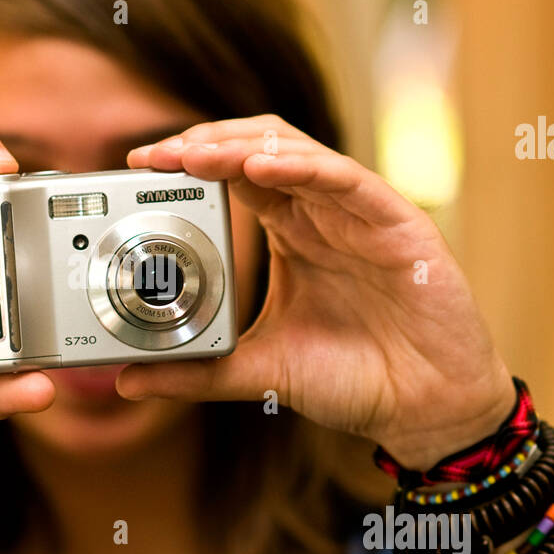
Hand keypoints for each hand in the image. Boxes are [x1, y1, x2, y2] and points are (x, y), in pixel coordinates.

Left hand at [116, 114, 514, 469]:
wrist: (425, 411)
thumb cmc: (356, 379)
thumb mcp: (259, 371)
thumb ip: (196, 372)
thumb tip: (127, 380)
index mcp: (293, 233)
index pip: (234, 175)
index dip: (188, 162)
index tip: (137, 167)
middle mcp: (323, 213)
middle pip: (259, 147)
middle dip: (204, 143)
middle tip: (155, 155)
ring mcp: (360, 214)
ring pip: (298, 151)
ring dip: (242, 146)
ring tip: (194, 153)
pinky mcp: (399, 224)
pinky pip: (348, 180)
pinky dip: (304, 166)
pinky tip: (262, 167)